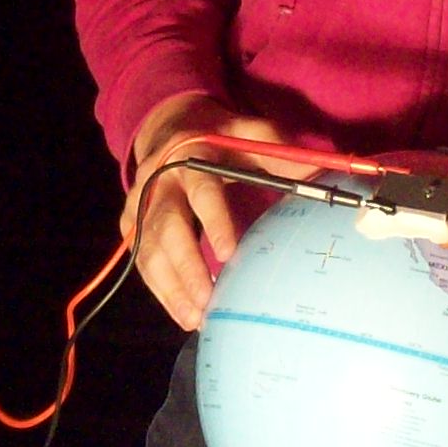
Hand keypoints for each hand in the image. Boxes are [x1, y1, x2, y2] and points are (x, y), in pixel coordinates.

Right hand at [127, 93, 288, 331]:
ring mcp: (139, 204)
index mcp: (190, 155)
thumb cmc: (218, 136)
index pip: (202, 191)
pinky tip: (182, 314)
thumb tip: (318, 172)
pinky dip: (161, 290)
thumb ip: (277, 148)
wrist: (169, 127)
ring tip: (194, 319)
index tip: (228, 255)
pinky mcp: (130, 223)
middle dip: (185, 267)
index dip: (214, 222)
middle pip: (166, 228)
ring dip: (170, 287)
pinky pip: (141, 261)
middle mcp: (159, 181)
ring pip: (148, 250)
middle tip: (207, 301)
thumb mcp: (247, 131)